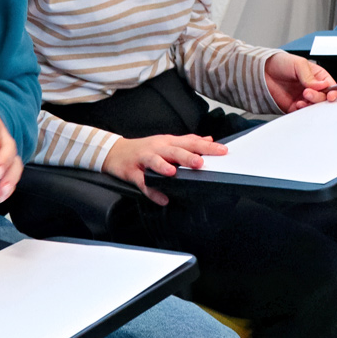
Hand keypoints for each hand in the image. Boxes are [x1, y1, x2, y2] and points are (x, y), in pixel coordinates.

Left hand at [0, 91, 22, 201]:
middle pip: (8, 148)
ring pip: (14, 163)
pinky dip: (8, 186)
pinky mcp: (5, 165)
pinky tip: (0, 198)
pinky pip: (12, 174)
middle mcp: (2, 136)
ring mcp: (5, 152)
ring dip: (9, 178)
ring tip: (0, 194)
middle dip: (2, 162)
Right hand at [103, 134, 228, 203]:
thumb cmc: (143, 148)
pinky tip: (162, 198)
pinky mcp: (133, 172)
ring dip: (164, 167)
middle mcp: (158, 148)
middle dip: (188, 156)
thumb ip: (187, 142)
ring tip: (174, 173)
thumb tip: (208, 138)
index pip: (191, 142)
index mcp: (168, 142)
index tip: (222, 151)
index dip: (207, 146)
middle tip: (201, 162)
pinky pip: (143, 182)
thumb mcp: (166, 142)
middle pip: (174, 151)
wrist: (114, 152)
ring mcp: (144, 160)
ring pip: (155, 162)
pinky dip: (152, 191)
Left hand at [264, 52, 336, 112]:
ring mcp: (303, 98)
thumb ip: (310, 76)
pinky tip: (298, 104)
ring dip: (311, 105)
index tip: (330, 95)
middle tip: (308, 93)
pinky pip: (302, 112)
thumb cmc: (280, 63)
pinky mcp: (293, 106)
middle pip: (324, 98)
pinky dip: (302, 111)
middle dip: (318, 98)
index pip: (330, 85)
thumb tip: (322, 85)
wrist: (262, 71)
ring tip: (302, 99)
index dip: (332, 91)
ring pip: (314, 107)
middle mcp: (312, 88)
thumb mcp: (298, 64)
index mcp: (316, 76)